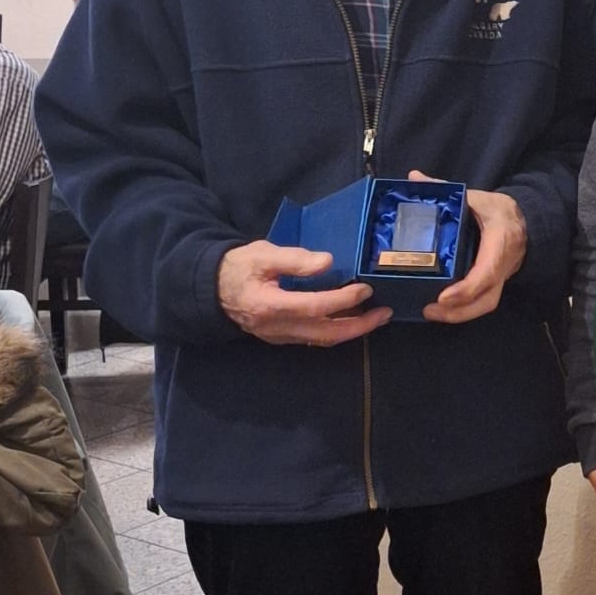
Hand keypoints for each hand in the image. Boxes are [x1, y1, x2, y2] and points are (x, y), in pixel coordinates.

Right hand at [217, 240, 391, 345]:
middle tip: (385, 314)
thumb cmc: (237, 267)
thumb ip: (294, 259)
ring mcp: (280, 337)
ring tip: (376, 317)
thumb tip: (327, 262)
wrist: (210, 289)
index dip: (344, 299)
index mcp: (271, 306)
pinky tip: (351, 319)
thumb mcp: (262, 254)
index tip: (366, 288)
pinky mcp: (282, 338)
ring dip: (352, 331)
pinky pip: (315, 338)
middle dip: (360, 326)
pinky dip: (336, 331)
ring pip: (323, 340)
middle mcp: (278, 328)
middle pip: (327, 334)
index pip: (316, 306)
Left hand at [409, 168, 528, 323]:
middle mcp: (503, 265)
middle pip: (487, 298)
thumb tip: (414, 178)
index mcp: (501, 241)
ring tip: (431, 313)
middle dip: (459, 311)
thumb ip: (445, 190)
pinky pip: (482, 303)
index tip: (444, 297)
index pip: (487, 271)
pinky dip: (462, 310)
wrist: (526, 223)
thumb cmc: (500, 211)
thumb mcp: (476, 197)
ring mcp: (501, 278)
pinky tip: (441, 309)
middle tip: (430, 309)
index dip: (467, 288)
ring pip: (485, 305)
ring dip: (459, 315)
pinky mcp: (496, 284)